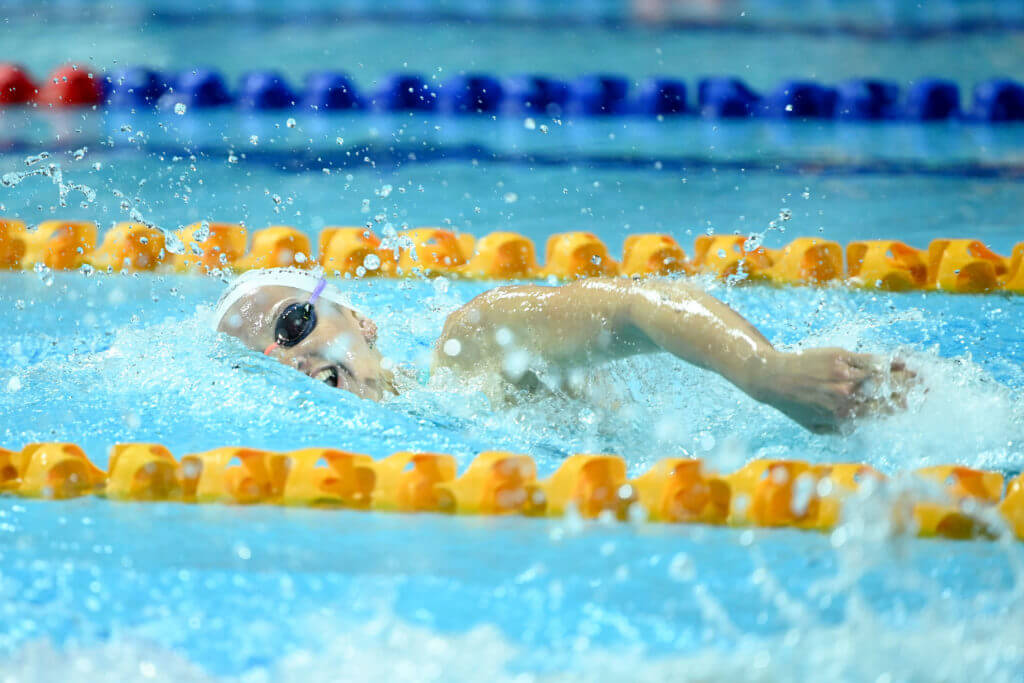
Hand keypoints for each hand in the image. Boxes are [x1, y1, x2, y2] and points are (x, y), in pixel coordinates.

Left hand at [751, 348, 913, 433]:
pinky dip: (889, 361)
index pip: (882, 412)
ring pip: (884, 376)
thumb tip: (864, 429)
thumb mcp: (816, 427)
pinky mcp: (841, 357)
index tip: (916, 406)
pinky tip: (902, 362)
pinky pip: (871, 360)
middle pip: (889, 394)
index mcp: (843, 415)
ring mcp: (845, 375)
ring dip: (907, 376)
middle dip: (913, 393)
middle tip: (930, 391)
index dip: (902, 409)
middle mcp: (847, 395)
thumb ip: (841, 429)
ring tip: (923, 377)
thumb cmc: (794, 404)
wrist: (773, 377)